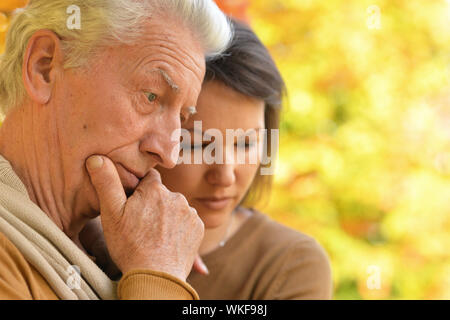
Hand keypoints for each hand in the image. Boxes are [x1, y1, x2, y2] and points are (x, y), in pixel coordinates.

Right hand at [86, 155, 203, 281]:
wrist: (156, 276)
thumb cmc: (130, 246)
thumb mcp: (111, 214)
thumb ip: (106, 183)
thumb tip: (96, 157)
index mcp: (155, 189)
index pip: (148, 179)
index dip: (139, 191)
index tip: (133, 205)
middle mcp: (176, 196)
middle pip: (162, 195)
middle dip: (153, 205)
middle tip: (141, 225)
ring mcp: (190, 212)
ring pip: (175, 208)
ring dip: (167, 217)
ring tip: (155, 236)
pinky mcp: (198, 227)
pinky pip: (187, 222)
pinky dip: (179, 229)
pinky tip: (168, 241)